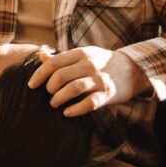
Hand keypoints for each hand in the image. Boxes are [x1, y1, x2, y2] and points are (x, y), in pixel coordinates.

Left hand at [28, 45, 147, 117]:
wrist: (134, 69)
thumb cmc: (103, 63)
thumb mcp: (84, 55)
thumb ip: (63, 58)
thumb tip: (41, 56)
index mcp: (81, 53)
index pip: (54, 63)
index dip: (39, 74)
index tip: (31, 85)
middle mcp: (89, 65)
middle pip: (60, 76)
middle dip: (49, 88)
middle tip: (48, 95)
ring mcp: (99, 79)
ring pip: (73, 89)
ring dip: (59, 99)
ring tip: (54, 104)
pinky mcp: (108, 94)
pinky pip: (89, 103)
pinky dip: (75, 110)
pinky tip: (68, 113)